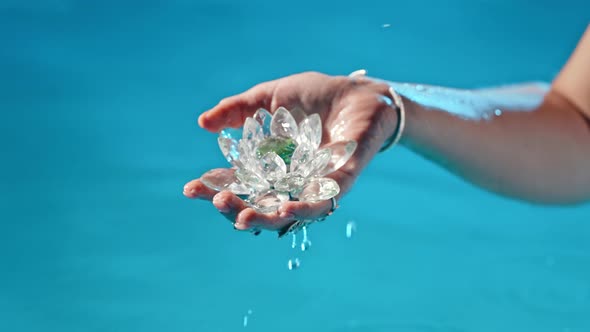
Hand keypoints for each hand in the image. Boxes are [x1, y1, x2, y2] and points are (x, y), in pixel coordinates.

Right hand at [183, 71, 398, 232]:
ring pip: (290, 211)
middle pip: (261, 205)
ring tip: (243, 217)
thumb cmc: (316, 96)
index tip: (190, 189)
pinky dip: (307, 206)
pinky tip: (288, 209)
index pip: (239, 183)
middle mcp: (291, 181)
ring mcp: (316, 184)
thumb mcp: (269, 97)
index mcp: (272, 166)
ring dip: (266, 217)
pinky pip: (325, 199)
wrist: (358, 91)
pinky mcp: (343, 180)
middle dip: (236, 208)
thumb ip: (238, 109)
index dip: (214, 188)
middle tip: (217, 202)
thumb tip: (203, 123)